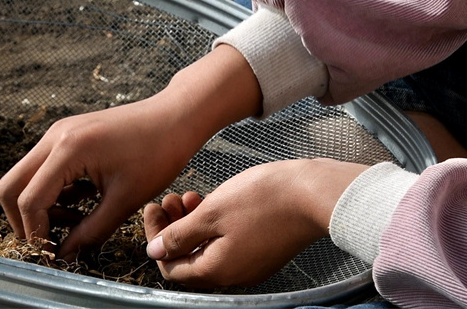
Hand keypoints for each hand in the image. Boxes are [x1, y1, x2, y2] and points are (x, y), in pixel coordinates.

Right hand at [0, 45, 261, 260]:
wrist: (175, 118)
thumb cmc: (159, 152)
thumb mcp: (125, 200)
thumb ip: (91, 232)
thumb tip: (66, 254)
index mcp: (68, 150)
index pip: (29, 200)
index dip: (36, 233)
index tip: (51, 252)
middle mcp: (55, 137)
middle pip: (11, 186)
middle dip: (25, 219)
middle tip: (50, 240)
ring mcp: (60, 133)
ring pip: (26, 177)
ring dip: (41, 204)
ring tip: (77, 220)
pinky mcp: (68, 135)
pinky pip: (44, 167)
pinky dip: (54, 190)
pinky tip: (83, 201)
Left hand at [144, 158, 368, 287]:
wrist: (314, 193)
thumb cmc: (264, 199)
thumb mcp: (212, 213)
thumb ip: (180, 235)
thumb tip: (155, 252)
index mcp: (217, 270)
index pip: (171, 266)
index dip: (156, 238)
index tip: (153, 209)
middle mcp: (233, 274)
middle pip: (189, 258)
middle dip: (173, 228)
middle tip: (169, 200)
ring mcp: (250, 264)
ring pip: (207, 248)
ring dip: (192, 224)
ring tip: (189, 196)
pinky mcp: (262, 250)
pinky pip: (226, 243)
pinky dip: (212, 225)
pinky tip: (210, 201)